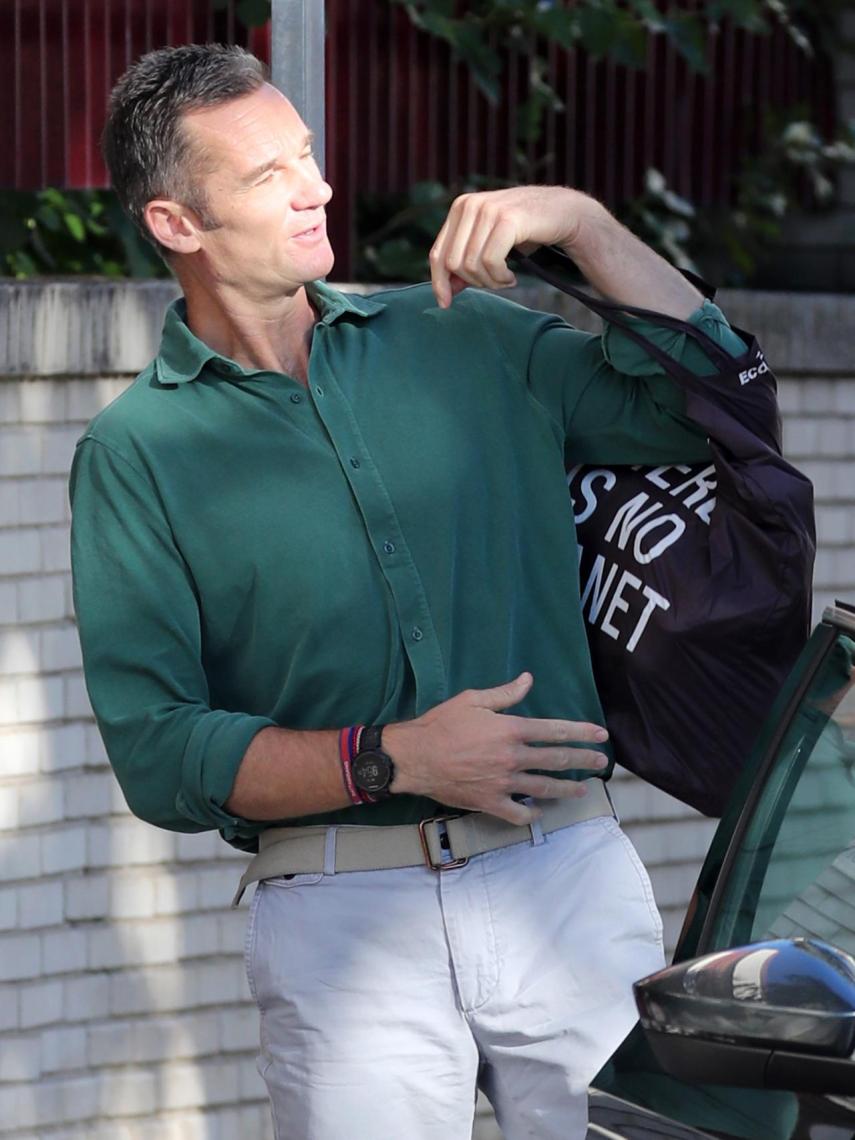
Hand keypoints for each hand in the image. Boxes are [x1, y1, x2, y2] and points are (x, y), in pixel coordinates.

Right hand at [383, 672, 608, 824]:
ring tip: (583, 788)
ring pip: (545, 787)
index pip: (555, 731)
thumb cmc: (441, 724)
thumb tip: (529, 679)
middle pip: (557, 760)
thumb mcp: (473, 700)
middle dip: (584, 760)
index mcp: (511, 730)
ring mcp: (503, 783)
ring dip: (568, 788)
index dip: (582, 732)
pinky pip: (518, 813)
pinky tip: (539, 810)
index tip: (601, 735)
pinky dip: (532, 813)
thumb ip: (505, 693)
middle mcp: (512, 757)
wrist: (413, 757)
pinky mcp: (490, 802)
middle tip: (601, 761)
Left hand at [429, 185, 601, 308]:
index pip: (437, 254)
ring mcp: (487, 209)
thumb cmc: (524, 231)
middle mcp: (469, 205)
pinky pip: (491, 261)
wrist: (562, 213)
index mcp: (460, 208)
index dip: (439, 282)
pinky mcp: (506, 219)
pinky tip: (512, 277)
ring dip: (490, 282)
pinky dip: (500, 277)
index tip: (445, 304)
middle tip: (496, 283)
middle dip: (474, 282)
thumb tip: (445, 293)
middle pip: (453, 264)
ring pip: (471, 265)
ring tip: (506, 279)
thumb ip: (466, 264)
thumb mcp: (489, 245)